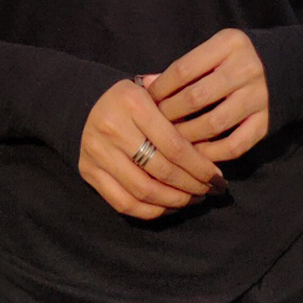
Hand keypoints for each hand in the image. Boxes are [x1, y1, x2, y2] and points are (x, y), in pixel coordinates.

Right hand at [77, 78, 228, 219]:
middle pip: (161, 170)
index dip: (200, 167)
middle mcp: (112, 128)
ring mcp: (97, 153)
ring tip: (192, 199)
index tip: (218, 177)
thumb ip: (180, 111)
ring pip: (144, 191)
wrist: (85, 102)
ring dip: (174, 201)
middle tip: (209, 191)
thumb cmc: (132, 99)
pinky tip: (169, 207)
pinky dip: (150, 211)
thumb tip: (216, 145)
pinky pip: (123, 203)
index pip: (174, 145)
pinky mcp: (88, 172)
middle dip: (191, 186)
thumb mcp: (154, 90)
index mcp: (133, 103)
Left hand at [144, 28, 269, 164]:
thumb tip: (145, 84)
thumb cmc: (234, 60)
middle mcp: (246, 68)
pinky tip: (196, 154)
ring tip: (170, 141)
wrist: (283, 68)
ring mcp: (258, 96)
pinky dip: (212, 153)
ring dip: (187, 136)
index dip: (161, 88)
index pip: (184, 69)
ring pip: (214, 123)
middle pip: (197, 97)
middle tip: (154, 125)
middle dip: (170, 114)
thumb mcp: (212, 52)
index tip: (146, 100)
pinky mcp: (266, 122)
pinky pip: (235, 145)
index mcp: (229, 44)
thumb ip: (183, 68)